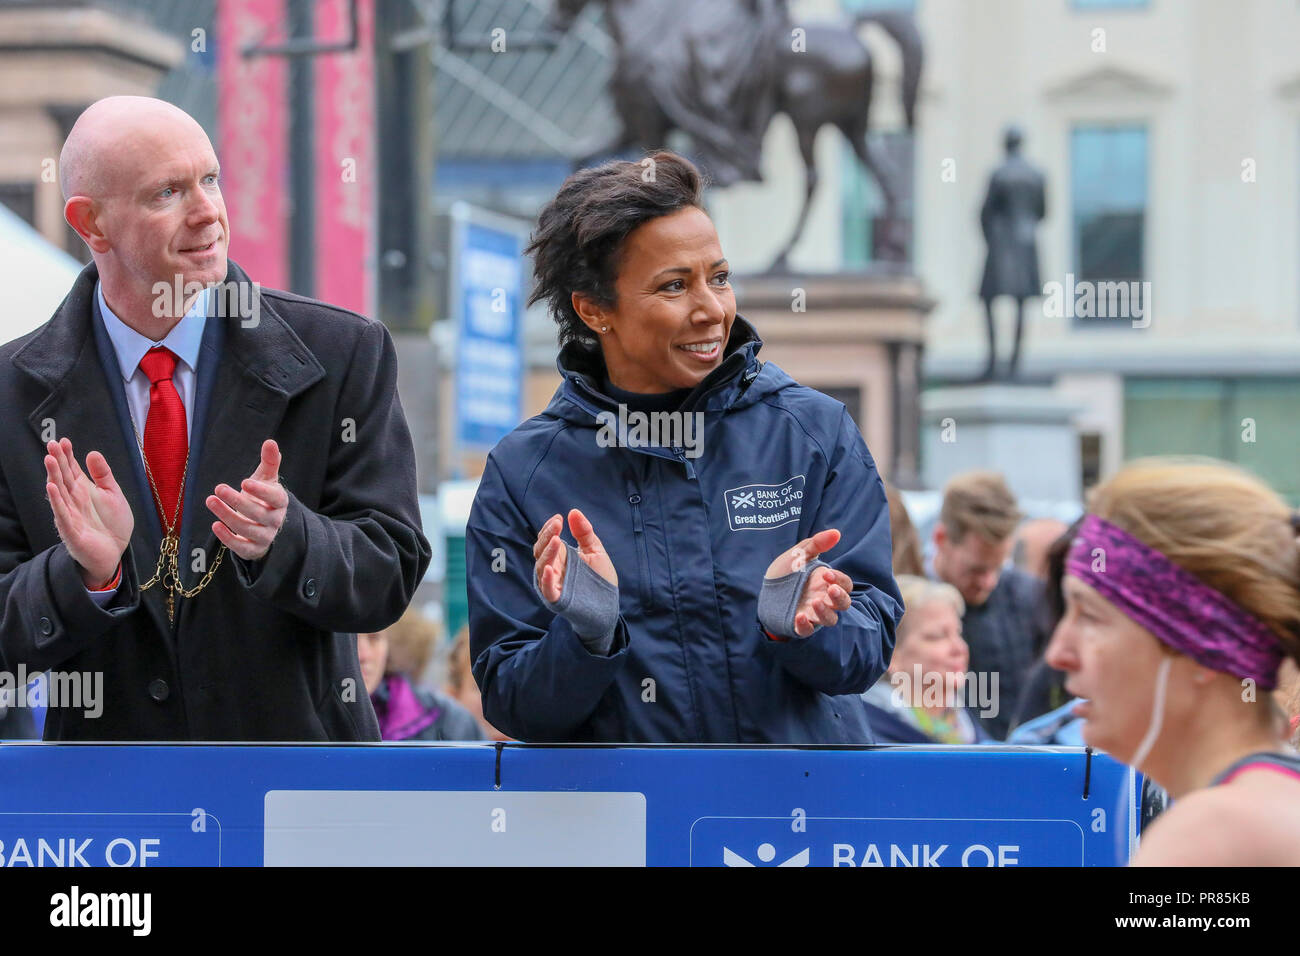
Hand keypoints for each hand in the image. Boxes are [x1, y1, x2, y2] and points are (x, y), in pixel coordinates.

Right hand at [44, 438, 132, 587]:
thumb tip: (92, 452)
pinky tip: (51, 488)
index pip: (72, 469)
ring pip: (59, 493)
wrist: (115, 552)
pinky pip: (62, 514)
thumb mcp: (113, 494)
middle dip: (57, 461)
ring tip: (49, 459)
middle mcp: (73, 500)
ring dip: (53, 476)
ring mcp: (70, 514)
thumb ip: (104, 475)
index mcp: (83, 490)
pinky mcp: (71, 530)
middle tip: (51, 444)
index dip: (67, 455)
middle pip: (63, 477)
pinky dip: (57, 501)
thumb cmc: (112, 523)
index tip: (64, 440)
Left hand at [206, 439, 287, 560]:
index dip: (261, 491)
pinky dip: (228, 539)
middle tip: (218, 488)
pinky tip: (215, 525)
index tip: (243, 482)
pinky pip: (243, 548)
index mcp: (280, 502)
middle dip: (237, 501)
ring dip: (228, 516)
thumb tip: (270, 441)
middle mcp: (275, 521)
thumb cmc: (263, 497)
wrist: (264, 525)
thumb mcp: (266, 479)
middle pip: (258, 514)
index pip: (275, 498)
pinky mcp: (254, 549)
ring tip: (211, 501)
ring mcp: (265, 536)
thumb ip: (269, 462)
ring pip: (248, 530)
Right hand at [533, 508, 616, 602]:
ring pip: (541, 566)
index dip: (549, 528)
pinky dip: (545, 579)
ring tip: (557, 540)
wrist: (609, 606)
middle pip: (541, 550)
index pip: (547, 539)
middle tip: (557, 524)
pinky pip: (546, 588)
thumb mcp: (595, 551)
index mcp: (560, 556)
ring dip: (547, 552)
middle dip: (547, 536)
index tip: (558, 519)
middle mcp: (553, 568)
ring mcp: (553, 583)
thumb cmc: (600, 579)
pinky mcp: (557, 598)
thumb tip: (573, 511)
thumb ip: (584, 533)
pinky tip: (549, 568)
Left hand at [765, 528, 853, 637]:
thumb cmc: (787, 572)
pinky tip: (799, 616)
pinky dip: (805, 626)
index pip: (845, 584)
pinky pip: (807, 630)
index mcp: (826, 583)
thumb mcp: (799, 554)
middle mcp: (824, 599)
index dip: (840, 580)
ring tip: (815, 601)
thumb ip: (816, 544)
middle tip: (830, 589)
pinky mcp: (798, 624)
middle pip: (844, 604)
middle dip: (840, 597)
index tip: (826, 573)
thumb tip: (836, 532)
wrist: (763, 588)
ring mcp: (812, 613)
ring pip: (830, 619)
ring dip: (826, 612)